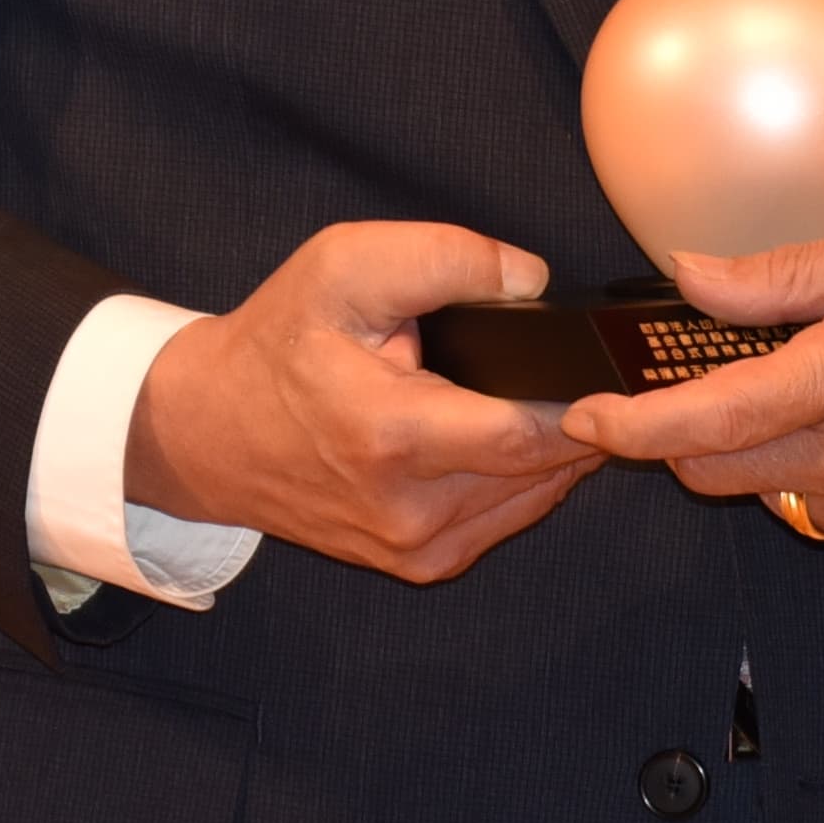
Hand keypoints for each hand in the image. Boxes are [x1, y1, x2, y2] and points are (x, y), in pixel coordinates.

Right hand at [126, 221, 592, 584]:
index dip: (586, 405)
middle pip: (543, 472)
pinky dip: (525, 480)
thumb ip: (444, 258)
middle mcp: (408, 510)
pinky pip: (505, 520)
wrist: (204, 432)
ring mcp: (414, 548)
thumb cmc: (276, 344)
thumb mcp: (344, 265)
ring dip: (557, 454)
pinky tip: (517, 436)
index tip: (619, 371)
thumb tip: (531, 278)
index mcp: (391, 436)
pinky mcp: (418, 564)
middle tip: (606, 373)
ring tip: (562, 396)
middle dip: (582, 422)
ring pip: (533, 500)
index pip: (527, 436)